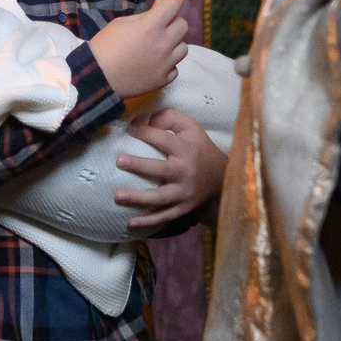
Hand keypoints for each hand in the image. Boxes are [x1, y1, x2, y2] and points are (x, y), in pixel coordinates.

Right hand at [90, 0, 187, 98]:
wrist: (96, 77)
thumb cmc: (105, 46)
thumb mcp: (121, 23)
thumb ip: (145, 15)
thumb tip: (161, 6)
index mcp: (151, 26)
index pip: (174, 4)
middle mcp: (162, 44)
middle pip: (183, 25)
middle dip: (173, 20)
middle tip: (161, 24)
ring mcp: (165, 63)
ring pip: (183, 47)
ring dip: (173, 43)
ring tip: (158, 46)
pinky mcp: (163, 79)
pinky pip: (175, 68)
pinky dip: (168, 64)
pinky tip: (155, 63)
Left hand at [113, 107, 225, 231]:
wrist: (223, 177)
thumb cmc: (199, 147)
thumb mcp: (191, 127)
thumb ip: (169, 118)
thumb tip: (143, 120)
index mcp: (186, 149)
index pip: (164, 139)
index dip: (145, 132)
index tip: (128, 129)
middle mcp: (186, 171)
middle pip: (161, 169)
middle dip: (139, 165)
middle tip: (119, 161)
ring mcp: (185, 192)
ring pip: (161, 197)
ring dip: (139, 198)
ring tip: (118, 196)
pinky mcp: (184, 208)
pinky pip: (165, 216)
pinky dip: (149, 221)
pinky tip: (130, 222)